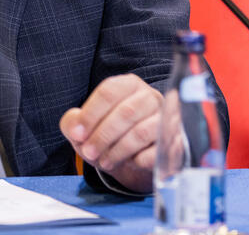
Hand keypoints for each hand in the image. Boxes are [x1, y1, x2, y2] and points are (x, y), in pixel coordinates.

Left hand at [60, 74, 161, 193]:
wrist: (133, 161)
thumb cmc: (107, 136)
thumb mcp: (85, 127)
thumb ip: (73, 122)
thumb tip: (75, 127)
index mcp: (127, 84)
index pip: (109, 92)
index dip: (90, 115)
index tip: (77, 135)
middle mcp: (150, 97)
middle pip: (126, 112)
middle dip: (103, 135)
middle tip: (88, 152)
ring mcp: (166, 118)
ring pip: (142, 132)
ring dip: (118, 150)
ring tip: (104, 162)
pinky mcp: (175, 142)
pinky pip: (157, 151)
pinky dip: (139, 160)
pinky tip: (130, 163)